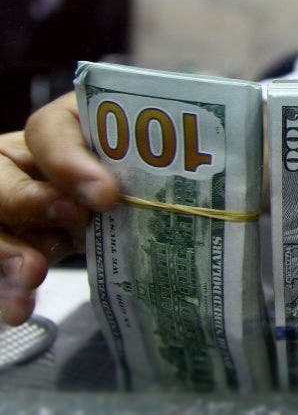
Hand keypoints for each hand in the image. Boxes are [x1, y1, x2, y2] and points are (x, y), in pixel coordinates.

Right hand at [0, 92, 118, 324]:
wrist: (131, 216)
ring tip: (32, 276)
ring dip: (7, 251)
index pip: (49, 131)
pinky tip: (19, 308)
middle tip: (72, 222)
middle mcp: (24, 162)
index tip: (107, 194)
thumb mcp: (139, 170)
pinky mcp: (11, 241)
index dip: (70, 160)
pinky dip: (7, 289)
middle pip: (3, 176)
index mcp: (63, 131)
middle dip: (29, 201)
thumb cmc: (143, 178)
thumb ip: (134, 175)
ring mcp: (11, 202)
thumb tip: (133, 203)